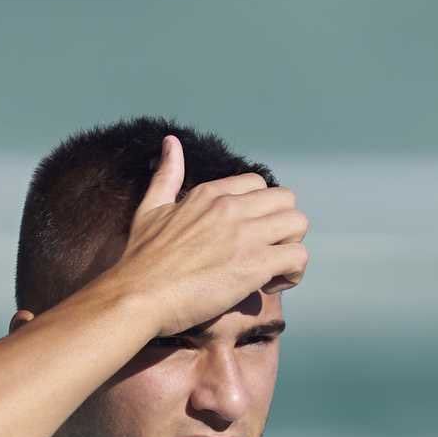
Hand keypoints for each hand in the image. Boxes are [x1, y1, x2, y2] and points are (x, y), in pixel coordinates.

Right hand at [109, 133, 309, 336]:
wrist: (139, 294)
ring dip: (292, 248)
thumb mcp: (151, 207)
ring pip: (298, 224)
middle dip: (283, 227)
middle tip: (267, 253)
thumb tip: (170, 142)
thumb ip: (166, 175)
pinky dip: (293, 273)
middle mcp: (232, 208)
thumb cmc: (142, 259)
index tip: (248, 238)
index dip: (260, 211)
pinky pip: (298, 257)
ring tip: (272, 270)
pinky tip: (270, 286)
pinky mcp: (255, 264)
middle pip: (286, 200)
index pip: (258, 184)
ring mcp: (245, 234)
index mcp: (210, 194)